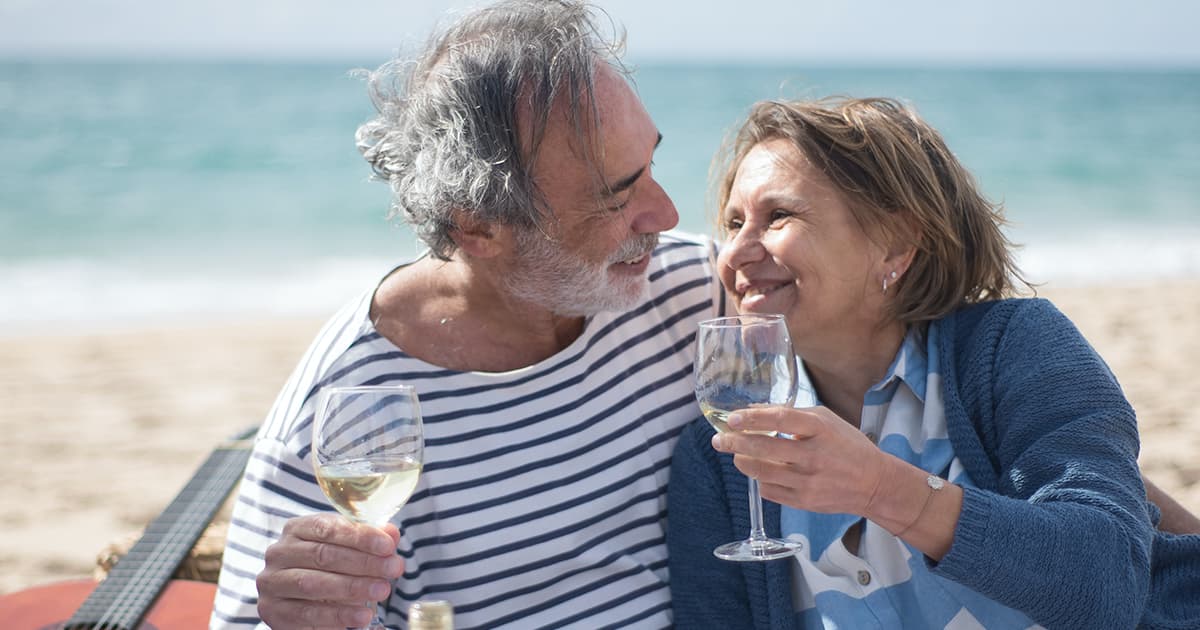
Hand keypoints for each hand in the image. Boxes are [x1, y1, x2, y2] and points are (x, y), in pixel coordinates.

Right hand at [256, 513, 404, 628]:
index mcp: (297, 529)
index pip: (328, 527)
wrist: (301, 600)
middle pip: (322, 555)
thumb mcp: (349, 549)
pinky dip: (338, 615)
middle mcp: (279, 552)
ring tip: (382, 591)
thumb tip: (392, 533)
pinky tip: (362, 615)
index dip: (360, 536)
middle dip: (363, 563)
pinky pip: (307, 613)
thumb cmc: (328, 568)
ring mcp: (273, 582)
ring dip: (352, 588)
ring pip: (313, 584)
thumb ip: (369, 540)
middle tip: (393, 569)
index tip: (388, 546)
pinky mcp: (273, 611)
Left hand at [711, 405, 891, 516]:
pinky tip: (759, 471)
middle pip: (764, 448)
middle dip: (735, 443)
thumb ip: (790, 414)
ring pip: (761, 472)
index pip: (779, 420)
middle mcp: (813, 456)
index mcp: (820, 429)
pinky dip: (760, 479)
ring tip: (736, 454)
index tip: (732, 419)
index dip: (752, 418)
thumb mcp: (825, 420)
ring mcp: (808, 481)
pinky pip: (769, 491)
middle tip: (719, 439)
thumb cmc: (846, 445)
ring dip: (742, 461)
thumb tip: (753, 410)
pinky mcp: (804, 501)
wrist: (873, 483)